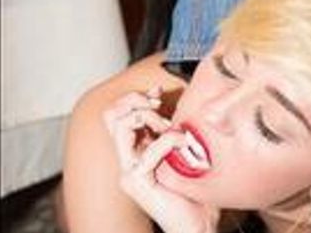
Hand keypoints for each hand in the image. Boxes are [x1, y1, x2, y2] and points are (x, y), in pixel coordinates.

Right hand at [103, 87, 220, 232]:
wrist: (198, 225)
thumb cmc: (196, 191)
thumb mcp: (186, 152)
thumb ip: (178, 132)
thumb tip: (180, 106)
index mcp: (137, 151)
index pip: (119, 114)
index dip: (136, 96)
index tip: (158, 92)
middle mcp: (128, 159)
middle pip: (112, 115)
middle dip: (137, 101)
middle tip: (161, 108)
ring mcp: (129, 171)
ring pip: (123, 125)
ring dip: (151, 117)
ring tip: (172, 129)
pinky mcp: (137, 181)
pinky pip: (151, 150)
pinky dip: (171, 140)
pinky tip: (186, 145)